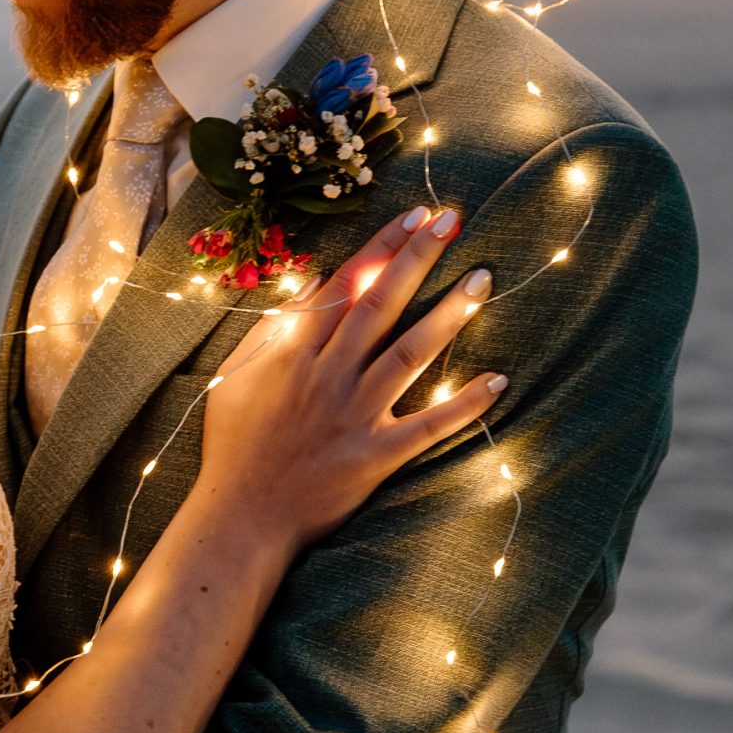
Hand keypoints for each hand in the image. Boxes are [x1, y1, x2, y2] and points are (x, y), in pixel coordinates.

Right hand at [200, 204, 503, 549]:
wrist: (240, 516)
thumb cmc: (234, 445)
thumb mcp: (236, 375)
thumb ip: (274, 328)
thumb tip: (315, 283)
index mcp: (292, 352)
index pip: (345, 285)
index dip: (381, 247)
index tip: (414, 215)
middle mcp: (327, 376)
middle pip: (379, 304)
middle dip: (417, 257)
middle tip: (452, 220)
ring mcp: (354, 415)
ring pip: (408, 354)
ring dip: (448, 314)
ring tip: (482, 279)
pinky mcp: (375, 456)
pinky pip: (428, 427)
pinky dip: (463, 404)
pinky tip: (497, 381)